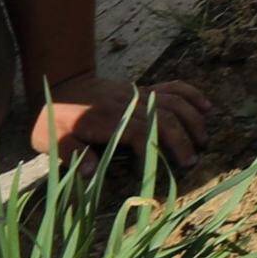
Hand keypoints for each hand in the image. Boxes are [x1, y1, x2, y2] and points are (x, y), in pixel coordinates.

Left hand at [34, 76, 216, 169]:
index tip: (158, 171)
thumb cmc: (55, 119)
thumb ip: (70, 153)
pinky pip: (172, 87)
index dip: (151, 151)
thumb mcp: (51, 138)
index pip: (137, 133)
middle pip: (162, 117)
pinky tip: (206, 108)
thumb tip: (90, 172)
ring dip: (191, 120)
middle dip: (180, 139)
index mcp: (105, 120)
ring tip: (203, 141)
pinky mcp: (143, 90)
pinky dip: (191, 95)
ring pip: (173, 101)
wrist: (62, 85)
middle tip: (191, 163)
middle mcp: (126, 104)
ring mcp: (137, 94)